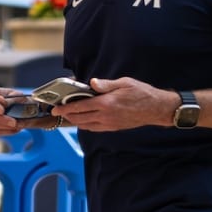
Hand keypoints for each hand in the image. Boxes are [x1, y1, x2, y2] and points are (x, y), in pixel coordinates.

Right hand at [0, 86, 23, 135]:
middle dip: (1, 119)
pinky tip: (15, 129)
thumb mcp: (17, 95)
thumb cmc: (17, 98)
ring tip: (17, 126)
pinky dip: (6, 131)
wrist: (21, 108)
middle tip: (14, 122)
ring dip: (4, 126)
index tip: (2, 111)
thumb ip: (9, 98)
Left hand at [50, 77, 171, 131]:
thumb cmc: (142, 93)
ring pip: (85, 125)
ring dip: (75, 121)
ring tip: (69, 115)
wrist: (156, 109)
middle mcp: (105, 116)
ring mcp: (109, 124)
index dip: (65, 108)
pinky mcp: (113, 128)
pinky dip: (85, 125)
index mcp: (106, 103)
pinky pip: (94, 129)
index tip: (55, 107)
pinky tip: (84, 119)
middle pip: (79, 118)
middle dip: (66, 115)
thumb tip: (91, 82)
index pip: (79, 106)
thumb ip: (105, 84)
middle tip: (58, 111)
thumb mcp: (124, 82)